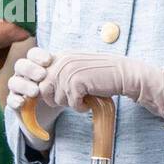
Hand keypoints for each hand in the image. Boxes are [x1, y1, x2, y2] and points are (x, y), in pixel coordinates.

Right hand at [7, 48, 64, 145]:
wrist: (52, 113)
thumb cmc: (62, 92)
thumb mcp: (68, 80)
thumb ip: (73, 71)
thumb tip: (89, 61)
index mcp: (36, 64)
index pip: (32, 54)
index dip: (38, 55)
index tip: (49, 60)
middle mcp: (24, 74)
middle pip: (20, 65)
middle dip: (30, 69)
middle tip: (42, 75)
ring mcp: (18, 88)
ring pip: (13, 82)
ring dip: (24, 85)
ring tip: (36, 92)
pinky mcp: (15, 103)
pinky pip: (10, 100)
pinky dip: (15, 100)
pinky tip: (23, 102)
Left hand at [38, 52, 163, 120]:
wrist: (124, 74)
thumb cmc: (101, 75)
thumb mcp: (77, 69)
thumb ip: (60, 74)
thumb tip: (40, 89)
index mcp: (61, 56)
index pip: (38, 75)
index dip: (44, 90)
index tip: (56, 96)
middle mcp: (62, 61)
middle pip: (43, 89)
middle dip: (56, 99)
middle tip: (73, 99)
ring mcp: (68, 70)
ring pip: (56, 98)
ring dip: (69, 104)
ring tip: (83, 99)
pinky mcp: (77, 81)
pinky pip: (71, 103)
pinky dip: (80, 107)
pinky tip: (89, 102)